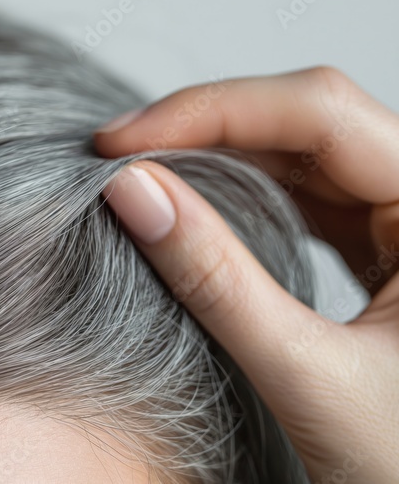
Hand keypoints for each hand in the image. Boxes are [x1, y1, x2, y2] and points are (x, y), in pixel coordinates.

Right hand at [95, 66, 398, 482]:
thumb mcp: (308, 374)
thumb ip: (216, 280)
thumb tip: (133, 194)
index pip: (322, 114)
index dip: (212, 113)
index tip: (121, 143)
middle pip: (310, 120)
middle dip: (206, 128)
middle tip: (115, 155)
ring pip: (304, 152)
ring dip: (218, 155)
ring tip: (142, 173)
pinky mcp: (382, 247)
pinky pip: (307, 193)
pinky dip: (242, 191)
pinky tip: (196, 200)